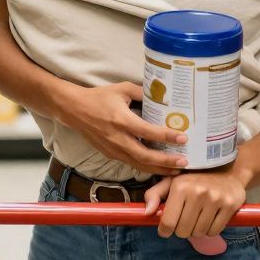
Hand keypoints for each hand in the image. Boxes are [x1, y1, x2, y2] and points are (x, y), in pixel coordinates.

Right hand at [58, 82, 188, 176]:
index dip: (166, 136)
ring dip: (158, 169)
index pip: (147, 131)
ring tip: (176, 170)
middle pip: (145, 156)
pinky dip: (146, 168)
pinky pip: (131, 164)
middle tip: (184, 162)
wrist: (74, 110)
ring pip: (139, 165)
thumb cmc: (99, 97)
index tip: (183, 138)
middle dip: (166, 161)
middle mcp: (118, 138)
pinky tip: (158, 168)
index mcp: (121, 120)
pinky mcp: (110, 154)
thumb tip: (163, 97)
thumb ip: (143, 93)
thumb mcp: (122, 89)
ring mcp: (113, 149)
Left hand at [142, 166, 247, 238]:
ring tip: (197, 218)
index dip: (164, 231)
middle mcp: (197, 192)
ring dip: (196, 230)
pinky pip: (215, 231)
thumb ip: (154, 195)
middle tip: (185, 221)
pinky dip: (210, 230)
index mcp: (180, 187)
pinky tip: (209, 219)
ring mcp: (215, 199)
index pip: (168, 222)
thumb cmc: (194, 178)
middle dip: (182, 230)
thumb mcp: (171, 181)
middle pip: (183, 231)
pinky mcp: (230, 205)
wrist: (227, 171)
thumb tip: (147, 212)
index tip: (166, 230)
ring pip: (199, 233)